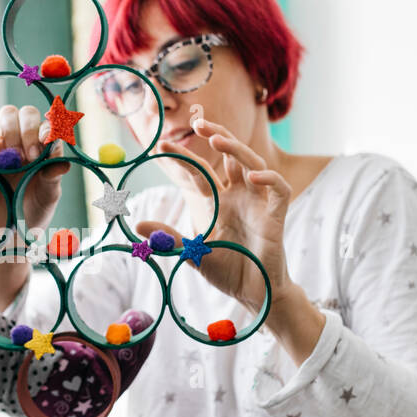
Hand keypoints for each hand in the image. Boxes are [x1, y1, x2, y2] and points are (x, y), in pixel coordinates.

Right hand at [0, 105, 68, 236]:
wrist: (11, 227)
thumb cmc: (35, 209)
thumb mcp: (48, 196)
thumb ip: (53, 177)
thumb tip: (63, 163)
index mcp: (45, 147)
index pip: (45, 124)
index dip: (43, 130)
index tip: (41, 147)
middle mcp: (26, 140)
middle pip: (22, 113)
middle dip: (24, 131)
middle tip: (26, 158)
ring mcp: (4, 145)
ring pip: (2, 118)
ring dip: (5, 131)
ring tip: (5, 157)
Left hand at [137, 109, 297, 316]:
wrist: (252, 293)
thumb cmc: (227, 271)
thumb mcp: (192, 254)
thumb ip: (169, 238)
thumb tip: (137, 225)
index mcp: (218, 201)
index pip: (200, 172)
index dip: (183, 158)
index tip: (161, 146)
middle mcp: (238, 196)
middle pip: (231, 155)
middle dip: (216, 136)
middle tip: (197, 124)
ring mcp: (258, 203)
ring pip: (254, 164)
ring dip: (237, 150)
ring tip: (217, 139)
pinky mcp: (276, 215)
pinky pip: (279, 189)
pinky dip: (269, 179)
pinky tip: (253, 176)